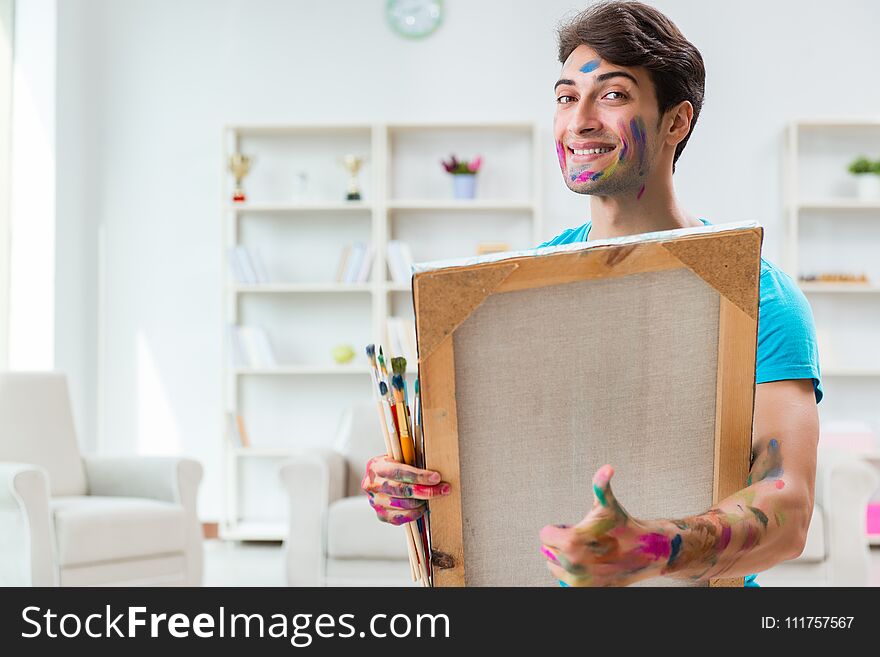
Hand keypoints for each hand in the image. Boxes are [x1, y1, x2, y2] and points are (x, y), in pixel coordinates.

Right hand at [361, 455, 450, 524]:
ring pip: (404, 505)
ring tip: (435, 496)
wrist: (380, 479)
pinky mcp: (381, 515)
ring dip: (423, 501)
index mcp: (376, 466)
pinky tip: (423, 506)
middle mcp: (372, 485)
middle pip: (403, 490)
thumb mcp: (398, 457)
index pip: (398, 472)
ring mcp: (375, 502)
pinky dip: (416, 513)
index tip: (436, 477)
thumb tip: (434, 469)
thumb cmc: (394, 466)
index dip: (419, 476)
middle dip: (427, 490)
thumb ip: (411, 460)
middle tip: (444, 489)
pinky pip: (401, 518)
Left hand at [539, 464, 671, 586]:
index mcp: (570, 542)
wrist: (644, 553)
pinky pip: (564, 581)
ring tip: (590, 553)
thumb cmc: (622, 526)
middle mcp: (570, 565)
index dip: (560, 529)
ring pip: (555, 566)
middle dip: (563, 543)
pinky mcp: (582, 591)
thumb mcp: (607, 505)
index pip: (545, 534)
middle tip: (587, 541)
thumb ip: (601, 485)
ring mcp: (576, 582)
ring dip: (567, 559)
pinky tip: (591, 566)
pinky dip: (574, 574)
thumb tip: (607, 467)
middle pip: (549, 550)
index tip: (577, 528)